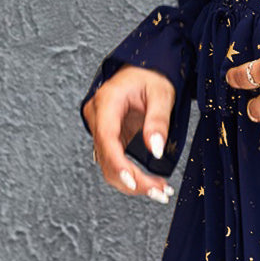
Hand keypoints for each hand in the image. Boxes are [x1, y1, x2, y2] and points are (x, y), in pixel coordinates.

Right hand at [82, 65, 176, 202]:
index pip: (107, 138)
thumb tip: (155, 150)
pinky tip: (150, 184)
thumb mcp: (162, 94)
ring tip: (160, 191)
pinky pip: (114, 161)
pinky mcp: (108, 137)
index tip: (134, 183)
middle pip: (107, 158)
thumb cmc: (152, 76)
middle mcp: (97, 116)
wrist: (144, 68)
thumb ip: (158, 121)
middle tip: (161, 193)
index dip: (118, 164)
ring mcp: (100, 127)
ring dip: (132, 183)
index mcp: (107, 101)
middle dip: (132, 181)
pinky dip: (131, 175)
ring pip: (108, 165)